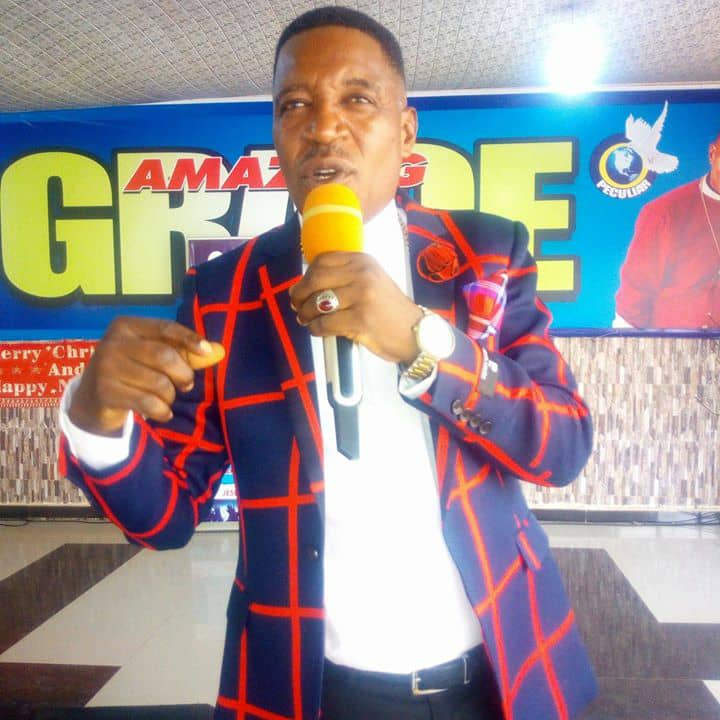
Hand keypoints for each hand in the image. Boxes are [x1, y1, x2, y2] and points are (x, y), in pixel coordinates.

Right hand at [68, 317, 224, 435]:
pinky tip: (162, 412)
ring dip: (171, 396)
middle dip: (183, 374)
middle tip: (186, 384)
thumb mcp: (153, 357)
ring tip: (166, 398)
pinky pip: (148, 403)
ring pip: (158, 383)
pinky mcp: (105, 392)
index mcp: (126, 326)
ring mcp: (106, 368)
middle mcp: (113, 343)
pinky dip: (162, 411)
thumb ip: (185, 352)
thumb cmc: (131, 372)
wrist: (92, 400)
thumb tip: (219, 351)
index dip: (189, 339)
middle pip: (164, 356)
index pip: (165, 328)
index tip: (207, 351)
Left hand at [289, 252, 422, 362]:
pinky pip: (324, 324)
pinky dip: (315, 329)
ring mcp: (361, 297)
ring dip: (305, 314)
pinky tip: (318, 331)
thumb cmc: (389, 310)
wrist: (415, 332)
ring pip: (317, 303)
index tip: (302, 288)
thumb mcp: (372, 280)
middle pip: (316, 279)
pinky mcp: (359, 320)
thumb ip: (346, 276)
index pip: (323, 261)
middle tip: (296, 305)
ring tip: (306, 319)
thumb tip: (309, 284)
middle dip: (300, 294)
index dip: (306, 275)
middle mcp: (362, 275)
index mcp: (363, 261)